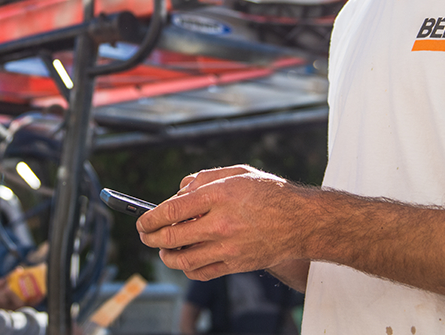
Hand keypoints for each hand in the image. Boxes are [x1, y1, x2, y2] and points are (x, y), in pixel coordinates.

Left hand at [137, 165, 308, 280]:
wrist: (302, 221)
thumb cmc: (270, 193)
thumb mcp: (238, 173)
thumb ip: (205, 178)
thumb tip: (179, 191)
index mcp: (220, 196)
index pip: (172, 210)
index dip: (150, 217)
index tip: (142, 220)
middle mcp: (222, 223)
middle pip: (171, 236)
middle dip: (151, 237)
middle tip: (145, 235)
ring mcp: (229, 247)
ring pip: (183, 260)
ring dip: (166, 255)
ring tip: (163, 248)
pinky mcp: (236, 265)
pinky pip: (201, 272)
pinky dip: (187, 268)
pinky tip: (185, 260)